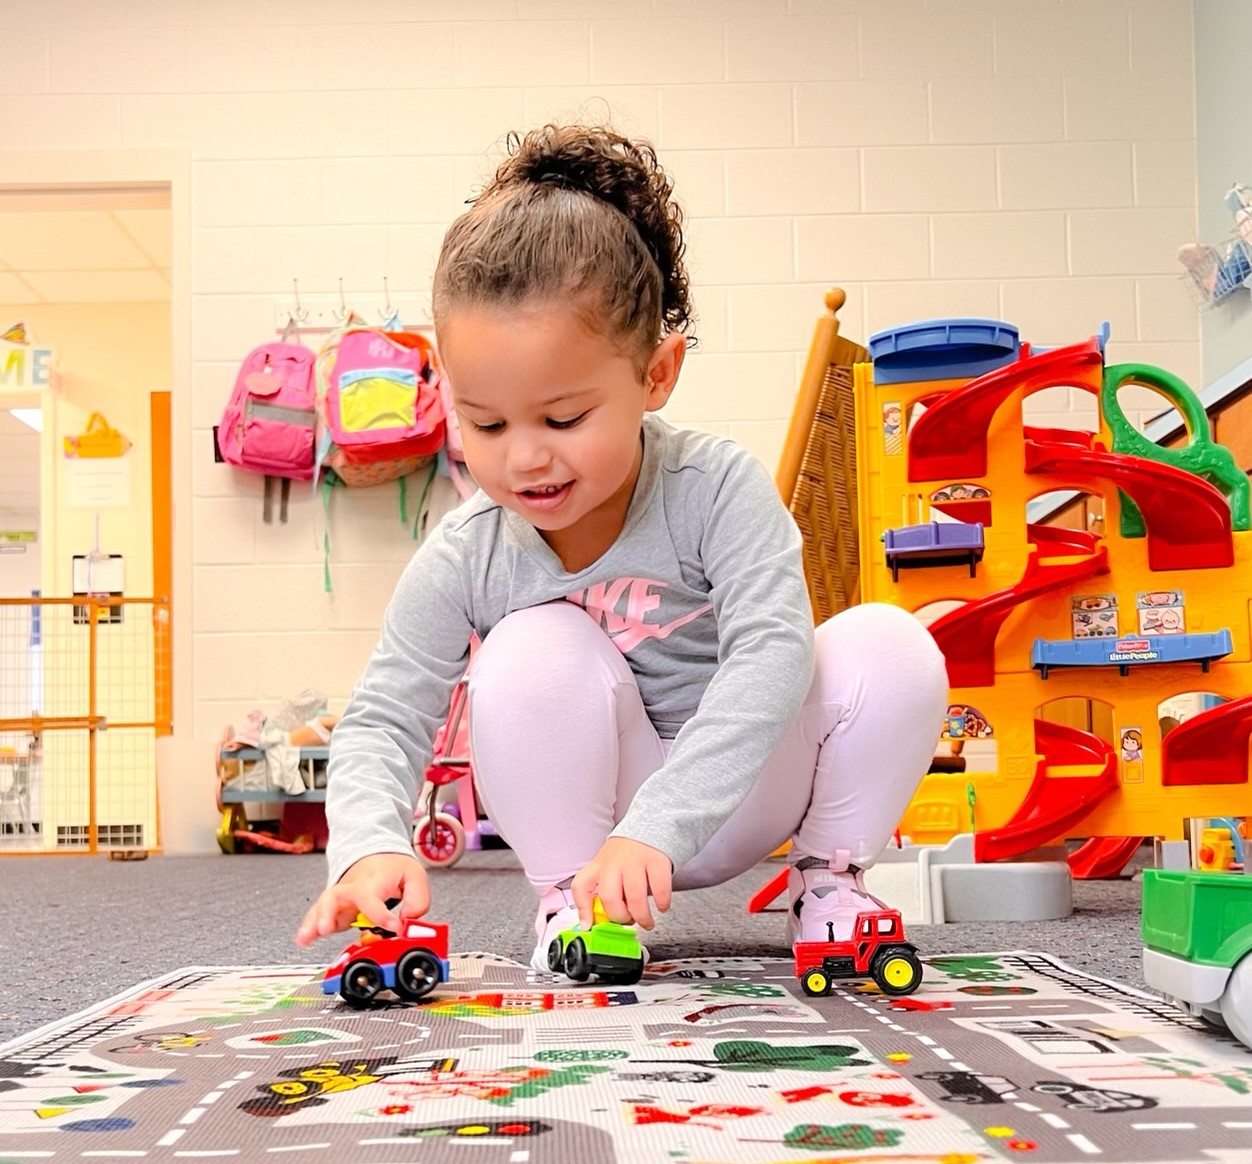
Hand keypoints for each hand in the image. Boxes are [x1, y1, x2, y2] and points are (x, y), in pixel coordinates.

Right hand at [295, 853, 428, 946]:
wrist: (379, 855)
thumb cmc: (394, 867)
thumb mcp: (415, 877)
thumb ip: (417, 901)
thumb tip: (407, 922)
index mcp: (372, 880)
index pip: (371, 897)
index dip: (381, 915)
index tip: (395, 927)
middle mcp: (352, 888)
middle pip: (335, 896)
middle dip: (328, 913)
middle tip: (327, 928)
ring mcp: (341, 898)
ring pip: (322, 906)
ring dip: (314, 922)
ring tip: (306, 937)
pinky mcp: (336, 908)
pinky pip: (319, 916)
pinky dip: (310, 927)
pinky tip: (304, 939)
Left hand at [571, 836, 671, 930]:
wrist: (652, 822)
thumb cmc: (630, 852)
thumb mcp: (611, 865)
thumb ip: (607, 889)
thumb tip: (604, 920)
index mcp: (599, 865)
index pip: (581, 886)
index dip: (582, 909)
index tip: (588, 925)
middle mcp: (614, 862)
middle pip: (609, 897)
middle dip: (620, 917)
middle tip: (629, 922)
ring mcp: (636, 860)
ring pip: (635, 897)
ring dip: (642, 917)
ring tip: (647, 922)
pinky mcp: (657, 860)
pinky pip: (659, 889)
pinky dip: (662, 903)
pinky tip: (662, 906)